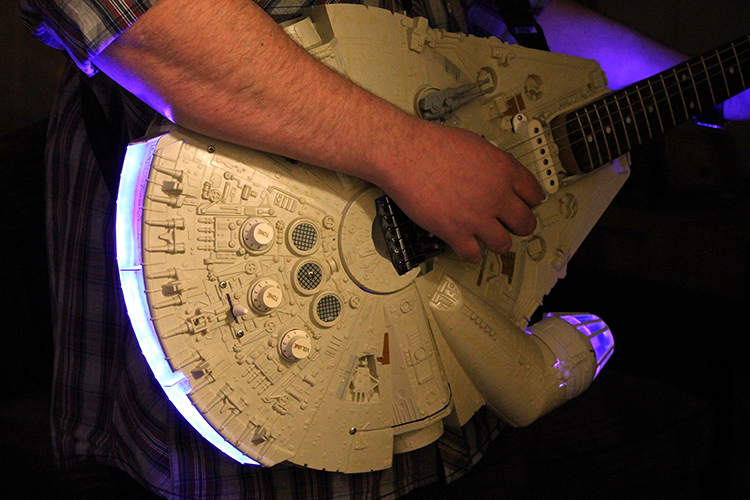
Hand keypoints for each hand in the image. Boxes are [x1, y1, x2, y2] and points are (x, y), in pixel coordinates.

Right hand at [379, 120, 544, 261]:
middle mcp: (496, 196)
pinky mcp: (455, 232)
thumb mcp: (475, 144)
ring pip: (503, 244)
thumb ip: (492, 164)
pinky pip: (473, 255)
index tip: (526, 205)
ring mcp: (477, 217)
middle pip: (525, 223)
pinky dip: (470, 253)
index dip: (531, 201)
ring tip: (489, 239)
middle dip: (520, 226)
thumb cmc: (432, 145)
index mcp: (504, 170)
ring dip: (498, 243)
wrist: (405, 154)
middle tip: (511, 225)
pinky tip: (465, 246)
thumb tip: (496, 175)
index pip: (535, 194)